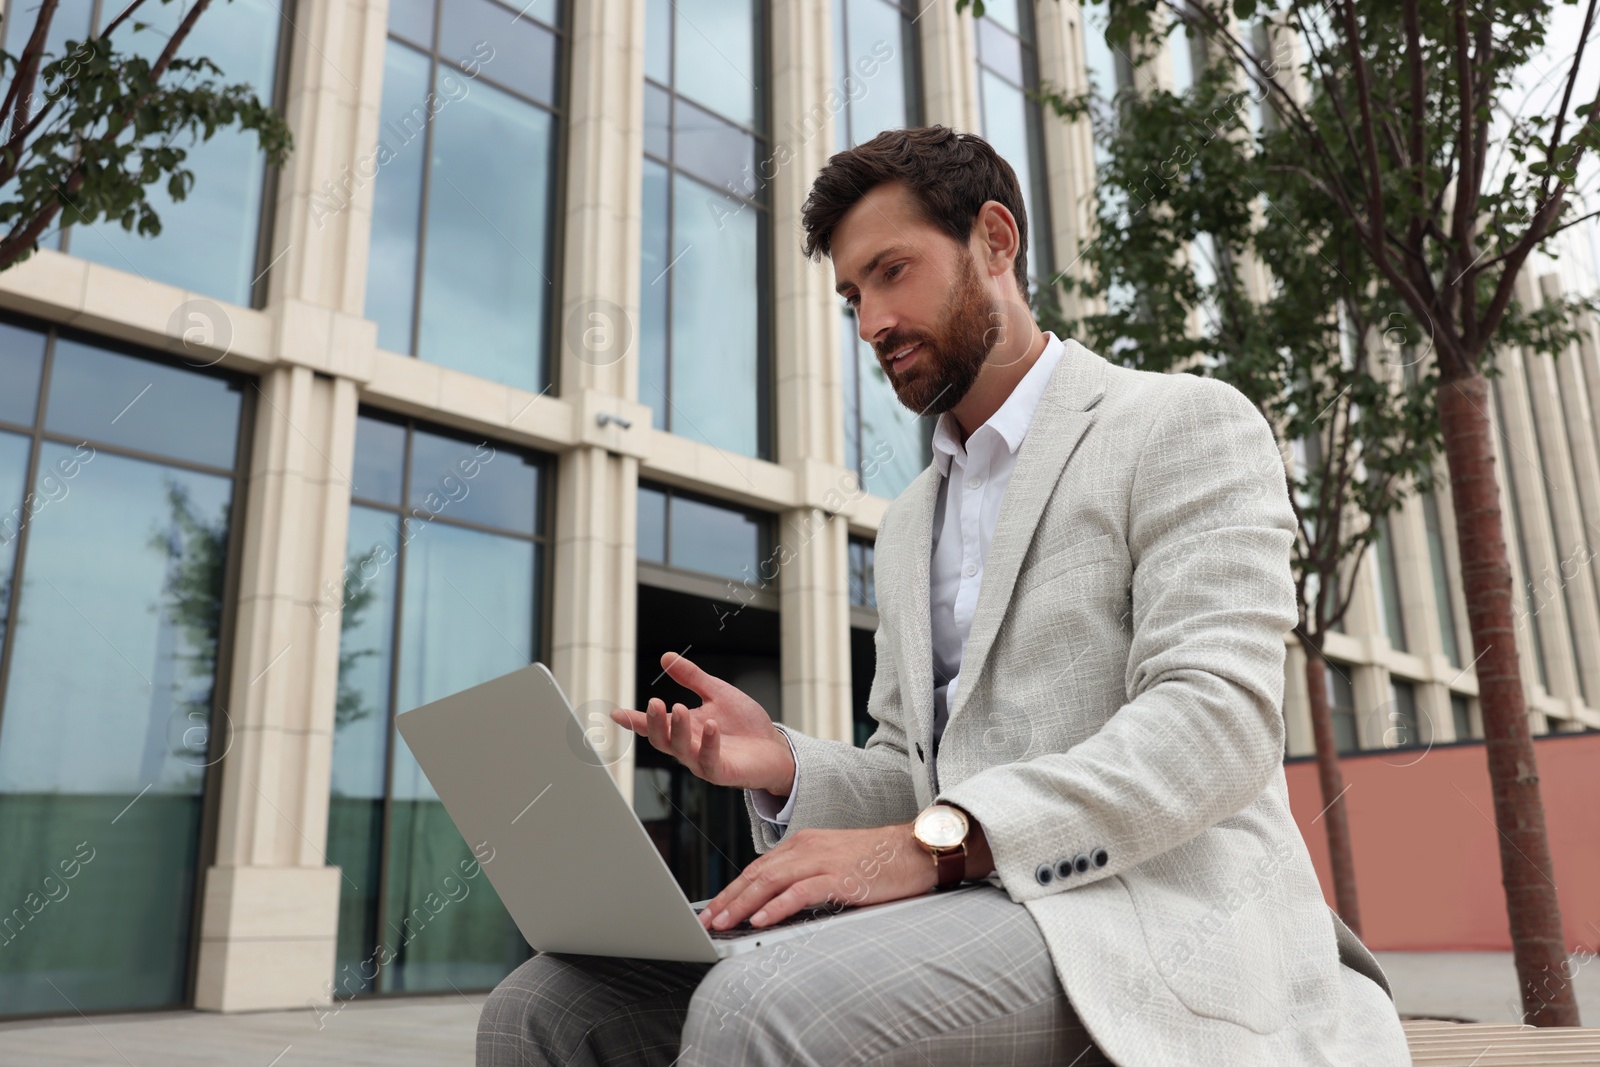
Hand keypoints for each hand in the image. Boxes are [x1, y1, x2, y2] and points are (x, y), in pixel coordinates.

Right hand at [610, 652, 794, 793]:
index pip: (655, 725)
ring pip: (681, 751)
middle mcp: (689, 747)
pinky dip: (709, 743)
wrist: (774, 747)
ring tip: (679, 707)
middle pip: (662, 739)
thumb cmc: (745, 725)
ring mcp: (703, 761)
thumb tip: (666, 657)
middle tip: (654, 703)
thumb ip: (692, 677)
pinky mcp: (722, 772)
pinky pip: (710, 761)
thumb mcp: (716, 693)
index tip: (616, 713)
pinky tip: (710, 726)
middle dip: (654, 722)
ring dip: (678, 730)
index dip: (634, 720)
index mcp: (684, 728)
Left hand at [696, 824, 935, 930]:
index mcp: (804, 844)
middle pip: (757, 874)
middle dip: (728, 899)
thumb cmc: (879, 862)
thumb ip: (806, 878)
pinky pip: (801, 891)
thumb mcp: (834, 865)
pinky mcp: (841, 876)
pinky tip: (761, 920)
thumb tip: (777, 905)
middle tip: (708, 921)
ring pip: (771, 881)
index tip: (713, 909)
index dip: (732, 890)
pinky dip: (778, 906)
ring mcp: (823, 860)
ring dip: (743, 904)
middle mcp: (808, 848)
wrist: (917, 849)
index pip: (758, 868)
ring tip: (724, 923)